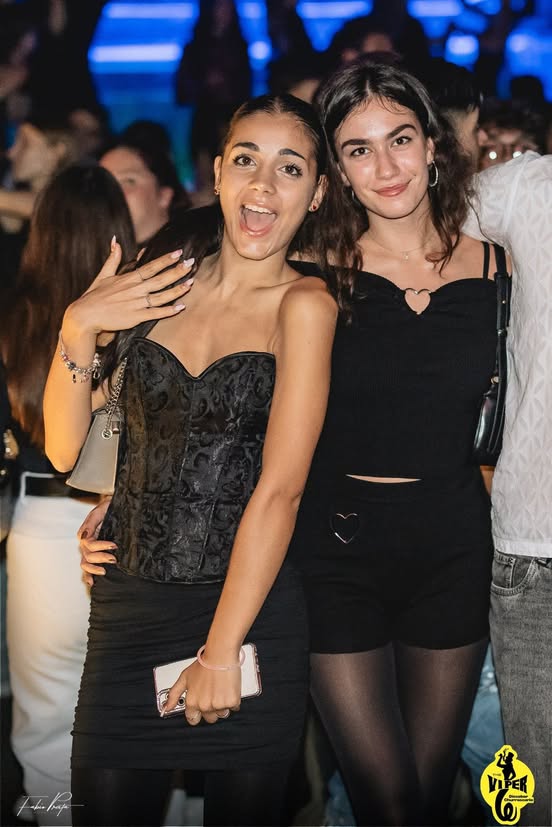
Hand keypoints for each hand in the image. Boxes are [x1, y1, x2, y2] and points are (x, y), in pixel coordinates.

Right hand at [63, 241, 194, 338]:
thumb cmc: (94, 296)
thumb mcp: (103, 275)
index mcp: (128, 278)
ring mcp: (136, 303)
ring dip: (177, 289)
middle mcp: (134, 289)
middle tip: (192, 263)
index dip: (166, 260)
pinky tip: (181, 307)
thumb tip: (115, 240)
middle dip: (177, 270)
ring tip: (191, 282)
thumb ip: (113, 258)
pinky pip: (155, 313)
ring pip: (162, 295)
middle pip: (160, 278)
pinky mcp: (135, 317)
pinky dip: (169, 310)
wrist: (85, 316)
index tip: (178, 253)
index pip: (151, 266)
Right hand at [78, 497, 116, 585]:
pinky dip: (88, 576)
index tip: (114, 546)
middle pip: (88, 556)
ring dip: (94, 569)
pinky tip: (92, 583)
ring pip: (86, 564)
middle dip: (101, 558)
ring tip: (105, 571)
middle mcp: (86, 543)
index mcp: (86, 533)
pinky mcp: (96, 554)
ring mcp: (89, 550)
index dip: (101, 547)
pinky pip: (88, 567)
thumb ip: (90, 523)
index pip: (89, 545)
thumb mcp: (100, 511)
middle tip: (114, 559)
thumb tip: (83, 537)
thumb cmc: (109, 507)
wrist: (117, 506)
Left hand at [164, 660, 240, 725]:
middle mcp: (205, 706)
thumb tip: (166, 708)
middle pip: (209, 719)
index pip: (193, 719)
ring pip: (222, 714)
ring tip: (220, 690)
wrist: (220, 655)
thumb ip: (174, 694)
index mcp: (192, 702)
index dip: (197, 713)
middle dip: (211, 709)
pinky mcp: (232, 702)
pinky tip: (228, 689)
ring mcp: (219, 705)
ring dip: (222, 705)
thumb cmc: (204, 664)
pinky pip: (234, 707)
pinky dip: (233, 700)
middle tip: (212, 694)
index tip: (200, 706)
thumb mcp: (184, 677)